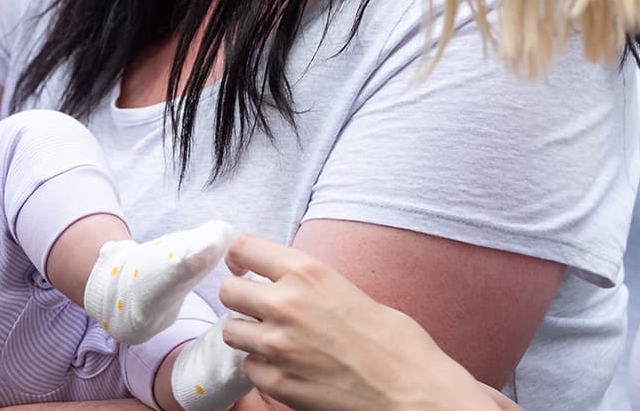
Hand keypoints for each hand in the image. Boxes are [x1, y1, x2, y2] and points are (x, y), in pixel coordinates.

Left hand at [218, 235, 514, 410]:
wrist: (411, 391)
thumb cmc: (397, 343)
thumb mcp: (350, 291)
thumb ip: (311, 285)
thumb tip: (288, 285)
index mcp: (308, 272)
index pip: (243, 248)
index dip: (238, 258)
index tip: (242, 267)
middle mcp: (285, 303)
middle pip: (228, 291)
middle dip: (239, 298)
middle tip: (257, 308)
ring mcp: (277, 345)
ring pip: (230, 331)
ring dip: (247, 334)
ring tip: (274, 340)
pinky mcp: (277, 381)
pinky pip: (249, 367)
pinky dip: (262, 368)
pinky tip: (287, 367)